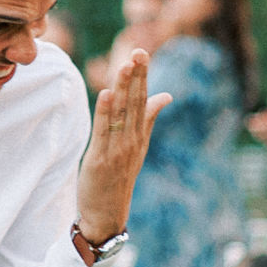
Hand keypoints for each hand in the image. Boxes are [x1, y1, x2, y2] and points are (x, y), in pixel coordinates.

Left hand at [75, 49, 171, 244]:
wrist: (107, 214)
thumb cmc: (119, 178)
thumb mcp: (138, 146)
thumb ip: (149, 119)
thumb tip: (166, 95)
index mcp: (140, 136)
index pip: (143, 100)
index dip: (142, 76)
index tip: (142, 53)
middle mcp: (132, 141)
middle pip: (136, 103)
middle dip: (137, 77)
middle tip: (139, 52)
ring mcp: (118, 151)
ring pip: (122, 114)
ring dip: (123, 89)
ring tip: (124, 66)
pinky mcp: (100, 160)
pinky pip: (103, 132)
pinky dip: (105, 113)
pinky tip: (107, 94)